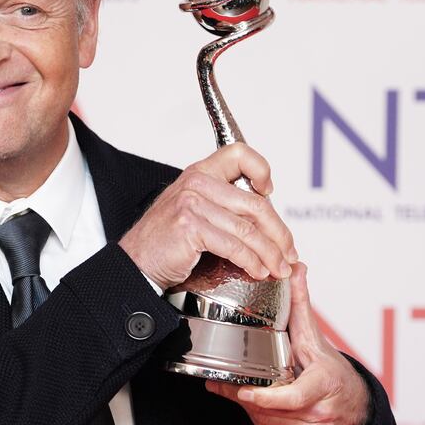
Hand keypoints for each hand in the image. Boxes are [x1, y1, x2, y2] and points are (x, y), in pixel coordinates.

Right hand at [119, 144, 297, 291]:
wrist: (136, 263)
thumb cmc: (164, 242)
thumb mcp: (192, 210)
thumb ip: (221, 204)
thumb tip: (262, 219)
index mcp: (199, 173)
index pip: (239, 154)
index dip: (261, 170)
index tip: (270, 191)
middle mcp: (197, 183)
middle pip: (255, 203)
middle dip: (279, 232)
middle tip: (288, 252)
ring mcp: (193, 204)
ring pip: (248, 229)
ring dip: (270, 253)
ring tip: (278, 268)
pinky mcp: (192, 227)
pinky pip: (234, 246)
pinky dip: (251, 262)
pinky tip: (257, 270)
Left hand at [205, 263, 371, 424]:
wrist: (357, 413)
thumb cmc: (332, 374)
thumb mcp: (317, 340)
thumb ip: (302, 306)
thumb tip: (295, 268)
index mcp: (326, 386)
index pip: (294, 397)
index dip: (267, 398)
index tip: (245, 393)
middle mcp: (323, 416)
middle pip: (270, 409)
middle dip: (251, 397)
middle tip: (236, 383)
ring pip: (266, 424)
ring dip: (256, 410)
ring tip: (261, 394)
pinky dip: (264, 424)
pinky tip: (271, 410)